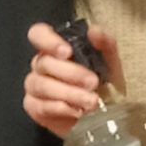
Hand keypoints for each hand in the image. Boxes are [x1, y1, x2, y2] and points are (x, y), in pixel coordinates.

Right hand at [24, 20, 114, 136]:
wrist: (102, 114)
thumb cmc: (103, 83)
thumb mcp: (110, 62)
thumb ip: (105, 44)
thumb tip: (94, 32)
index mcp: (56, 47)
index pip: (38, 34)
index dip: (47, 40)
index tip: (67, 52)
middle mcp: (41, 64)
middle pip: (44, 62)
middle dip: (71, 73)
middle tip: (93, 82)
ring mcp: (35, 86)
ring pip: (41, 85)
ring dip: (68, 93)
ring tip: (91, 101)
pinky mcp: (34, 107)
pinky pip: (40, 106)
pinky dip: (60, 109)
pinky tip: (77, 111)